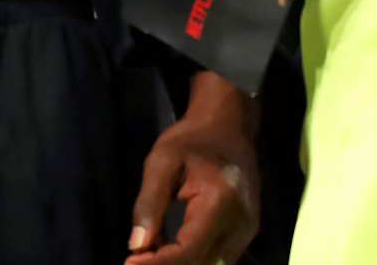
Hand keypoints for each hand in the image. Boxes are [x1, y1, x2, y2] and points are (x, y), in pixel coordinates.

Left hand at [126, 89, 258, 264]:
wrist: (229, 126)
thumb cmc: (192, 139)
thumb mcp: (162, 160)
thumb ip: (150, 202)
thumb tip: (138, 245)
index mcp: (220, 201)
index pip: (189, 250)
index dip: (158, 264)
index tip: (129, 262)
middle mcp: (241, 223)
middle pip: (202, 264)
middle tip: (135, 259)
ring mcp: (247, 230)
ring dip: (180, 264)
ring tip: (150, 255)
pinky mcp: (246, 233)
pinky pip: (219, 258)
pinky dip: (193, 259)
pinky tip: (169, 250)